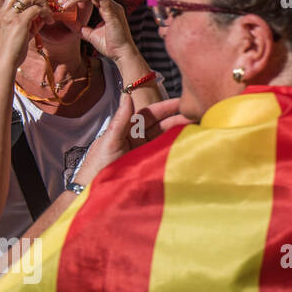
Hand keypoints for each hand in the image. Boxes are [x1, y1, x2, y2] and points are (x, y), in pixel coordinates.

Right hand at [0, 0, 51, 69]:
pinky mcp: (19, 22)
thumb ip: (27, 23)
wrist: (3, 63)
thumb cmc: (10, 52)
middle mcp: (1, 13)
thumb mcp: (15, 34)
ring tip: (50, 7)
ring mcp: (9, 16)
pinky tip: (50, 20)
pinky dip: (46, 12)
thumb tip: (41, 16)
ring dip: (42, 0)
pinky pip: (36, 9)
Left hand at [57, 0, 136, 60]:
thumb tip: (69, 22)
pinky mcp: (113, 11)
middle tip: (60, 2)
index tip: (62, 5)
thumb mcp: (90, 34)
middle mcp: (112, 6)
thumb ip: (81, 27)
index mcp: (108, 10)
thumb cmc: (110, 46)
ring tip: (65, 1)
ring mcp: (113, 8)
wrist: (121, 54)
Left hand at [71, 94, 188, 187]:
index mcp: (126, 130)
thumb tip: (127, 95)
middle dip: (177, 119)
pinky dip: (175, 147)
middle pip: (160, 125)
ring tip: (196, 128)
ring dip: (179, 132)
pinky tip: (187, 145)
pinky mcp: (149, 166)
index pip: (149, 114)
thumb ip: (120, 120)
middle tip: (196, 115)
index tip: (182, 102)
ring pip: (164, 138)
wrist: (95, 196)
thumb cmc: (98, 168)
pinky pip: (164, 153)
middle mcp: (136, 139)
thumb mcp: (109, 143)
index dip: (165, 107)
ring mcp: (144, 153)